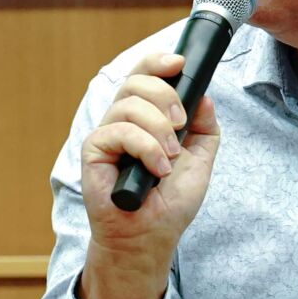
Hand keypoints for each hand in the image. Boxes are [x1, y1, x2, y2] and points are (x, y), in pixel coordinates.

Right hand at [78, 51, 220, 298]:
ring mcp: (106, 136)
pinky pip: (118, 131)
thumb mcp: (200, 159)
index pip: (144, 75)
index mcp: (144, 118)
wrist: (150, 236)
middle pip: (136, 81)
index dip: (158, 62)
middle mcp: (122, 122)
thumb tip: (203, 96)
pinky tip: (156, 170)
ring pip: (128, 104)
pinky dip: (145, 147)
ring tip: (168, 159)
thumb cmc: (169, 203)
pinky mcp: (93, 153)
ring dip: (158, 129)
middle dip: (166, 96)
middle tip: (180, 127)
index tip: (180, 64)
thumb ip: (204, 127)